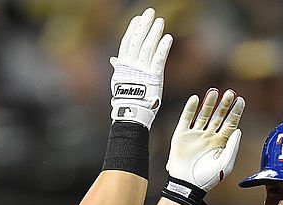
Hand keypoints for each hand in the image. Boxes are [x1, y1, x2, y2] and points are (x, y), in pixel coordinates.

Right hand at [110, 8, 171, 127]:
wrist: (131, 113)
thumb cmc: (126, 100)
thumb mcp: (119, 82)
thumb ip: (119, 68)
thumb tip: (114, 59)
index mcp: (122, 65)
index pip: (127, 42)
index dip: (132, 29)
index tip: (138, 18)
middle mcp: (132, 65)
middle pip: (138, 40)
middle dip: (144, 25)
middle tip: (150, 12)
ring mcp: (142, 70)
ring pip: (148, 46)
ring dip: (154, 32)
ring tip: (160, 21)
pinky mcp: (154, 77)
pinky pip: (159, 58)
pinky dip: (163, 47)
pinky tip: (168, 37)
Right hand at [167, 89, 243, 191]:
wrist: (187, 184)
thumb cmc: (208, 177)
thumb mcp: (225, 163)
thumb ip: (233, 146)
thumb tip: (238, 130)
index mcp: (220, 143)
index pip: (230, 123)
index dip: (235, 112)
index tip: (240, 101)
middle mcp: (209, 137)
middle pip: (218, 117)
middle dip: (224, 105)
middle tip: (230, 93)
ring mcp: (195, 135)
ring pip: (203, 115)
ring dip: (209, 103)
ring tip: (214, 92)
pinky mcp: (182, 135)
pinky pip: (186, 119)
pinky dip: (190, 108)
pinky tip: (195, 99)